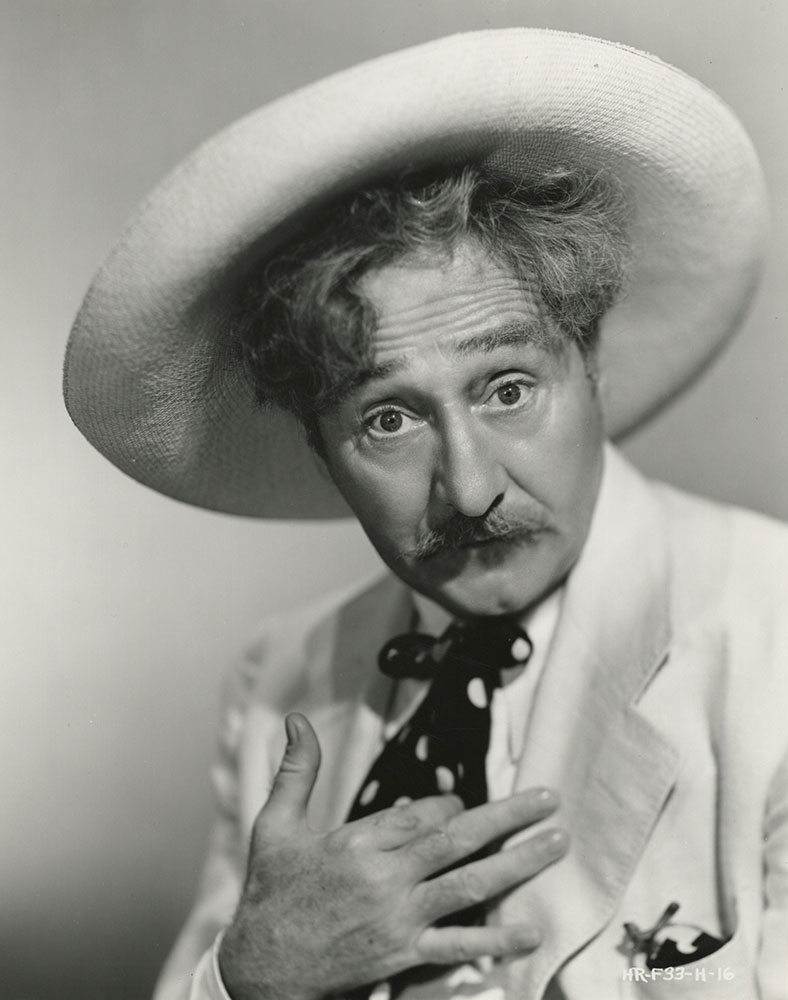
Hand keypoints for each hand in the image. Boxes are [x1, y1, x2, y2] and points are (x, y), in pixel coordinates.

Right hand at [218, 713, 566, 999]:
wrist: (263, 969)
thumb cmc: (270, 893)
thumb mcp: (276, 825)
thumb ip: (296, 770)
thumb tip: (295, 718)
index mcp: (356, 841)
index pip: (420, 813)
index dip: (449, 805)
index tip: (460, 803)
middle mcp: (384, 877)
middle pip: (458, 839)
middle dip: (508, 816)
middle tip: (549, 798)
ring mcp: (399, 918)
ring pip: (470, 885)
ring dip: (518, 862)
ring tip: (555, 842)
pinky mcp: (404, 955)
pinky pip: (459, 947)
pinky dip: (496, 940)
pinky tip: (531, 931)